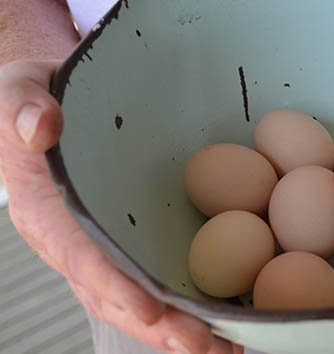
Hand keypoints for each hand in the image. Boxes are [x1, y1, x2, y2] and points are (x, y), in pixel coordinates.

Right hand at [0, 60, 241, 353]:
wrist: (58, 110)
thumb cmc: (38, 101)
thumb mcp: (22, 92)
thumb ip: (24, 108)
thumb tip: (41, 128)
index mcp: (45, 210)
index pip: (77, 252)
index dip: (111, 283)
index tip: (150, 309)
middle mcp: (73, 242)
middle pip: (113, 294)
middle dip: (159, 325)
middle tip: (205, 346)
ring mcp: (103, 249)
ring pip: (138, 300)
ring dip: (179, 330)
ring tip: (226, 349)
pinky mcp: (130, 244)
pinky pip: (154, 281)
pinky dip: (186, 307)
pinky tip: (223, 322)